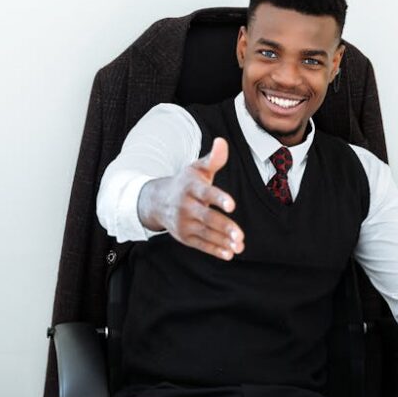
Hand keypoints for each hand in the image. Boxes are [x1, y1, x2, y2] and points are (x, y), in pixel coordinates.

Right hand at [137, 137, 244, 259]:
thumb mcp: (197, 169)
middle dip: (224, 227)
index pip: (206, 192)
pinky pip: (201, 244)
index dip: (219, 198)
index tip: (232, 205)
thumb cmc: (185, 183)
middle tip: (240, 235)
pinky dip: (214, 250)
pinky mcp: (185, 236)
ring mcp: (184, 222)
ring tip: (239, 245)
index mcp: (190, 187)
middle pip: (207, 217)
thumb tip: (222, 142)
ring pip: (205, 233)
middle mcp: (185, 205)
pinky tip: (229, 254)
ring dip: (222, 241)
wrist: (157, 201)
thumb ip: (213, 159)